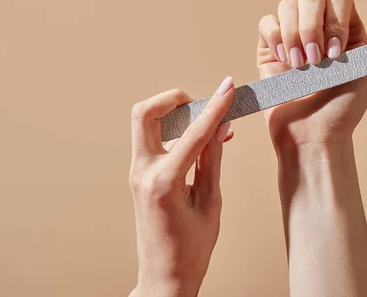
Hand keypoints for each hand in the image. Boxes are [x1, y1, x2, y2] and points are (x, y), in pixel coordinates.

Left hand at [128, 77, 234, 296]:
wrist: (164, 277)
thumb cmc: (190, 249)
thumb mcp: (211, 203)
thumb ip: (213, 159)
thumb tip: (220, 126)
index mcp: (163, 182)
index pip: (193, 133)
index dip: (215, 107)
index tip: (229, 89)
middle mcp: (143, 172)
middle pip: (145, 113)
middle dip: (174, 99)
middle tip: (202, 104)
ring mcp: (137, 173)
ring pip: (145, 123)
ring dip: (174, 114)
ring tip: (209, 126)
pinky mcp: (140, 176)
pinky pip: (153, 140)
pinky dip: (175, 132)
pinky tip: (201, 141)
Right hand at [257, 0, 366, 148]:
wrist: (312, 134)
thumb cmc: (345, 105)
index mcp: (345, 28)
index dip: (335, 22)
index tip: (337, 56)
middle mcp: (319, 28)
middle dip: (312, 28)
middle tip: (315, 62)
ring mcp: (293, 36)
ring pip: (287, 5)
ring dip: (293, 35)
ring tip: (300, 67)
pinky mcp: (270, 48)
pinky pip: (267, 23)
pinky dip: (275, 39)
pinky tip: (284, 62)